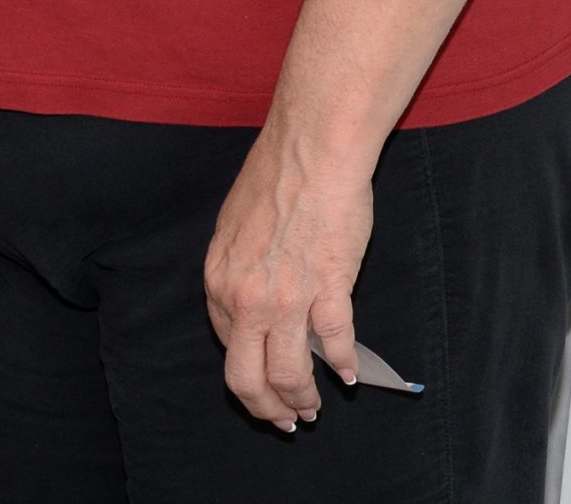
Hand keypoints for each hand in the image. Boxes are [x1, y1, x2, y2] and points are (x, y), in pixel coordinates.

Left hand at [202, 125, 374, 429]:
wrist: (310, 150)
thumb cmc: (274, 179)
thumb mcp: (235, 229)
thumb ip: (240, 274)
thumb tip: (255, 310)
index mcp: (219, 280)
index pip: (227, 348)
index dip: (247, 377)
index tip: (262, 389)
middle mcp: (245, 297)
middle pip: (248, 378)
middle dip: (268, 408)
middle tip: (287, 420)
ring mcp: (287, 298)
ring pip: (290, 374)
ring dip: (304, 400)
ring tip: (316, 408)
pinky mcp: (328, 291)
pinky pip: (336, 345)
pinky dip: (347, 367)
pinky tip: (352, 375)